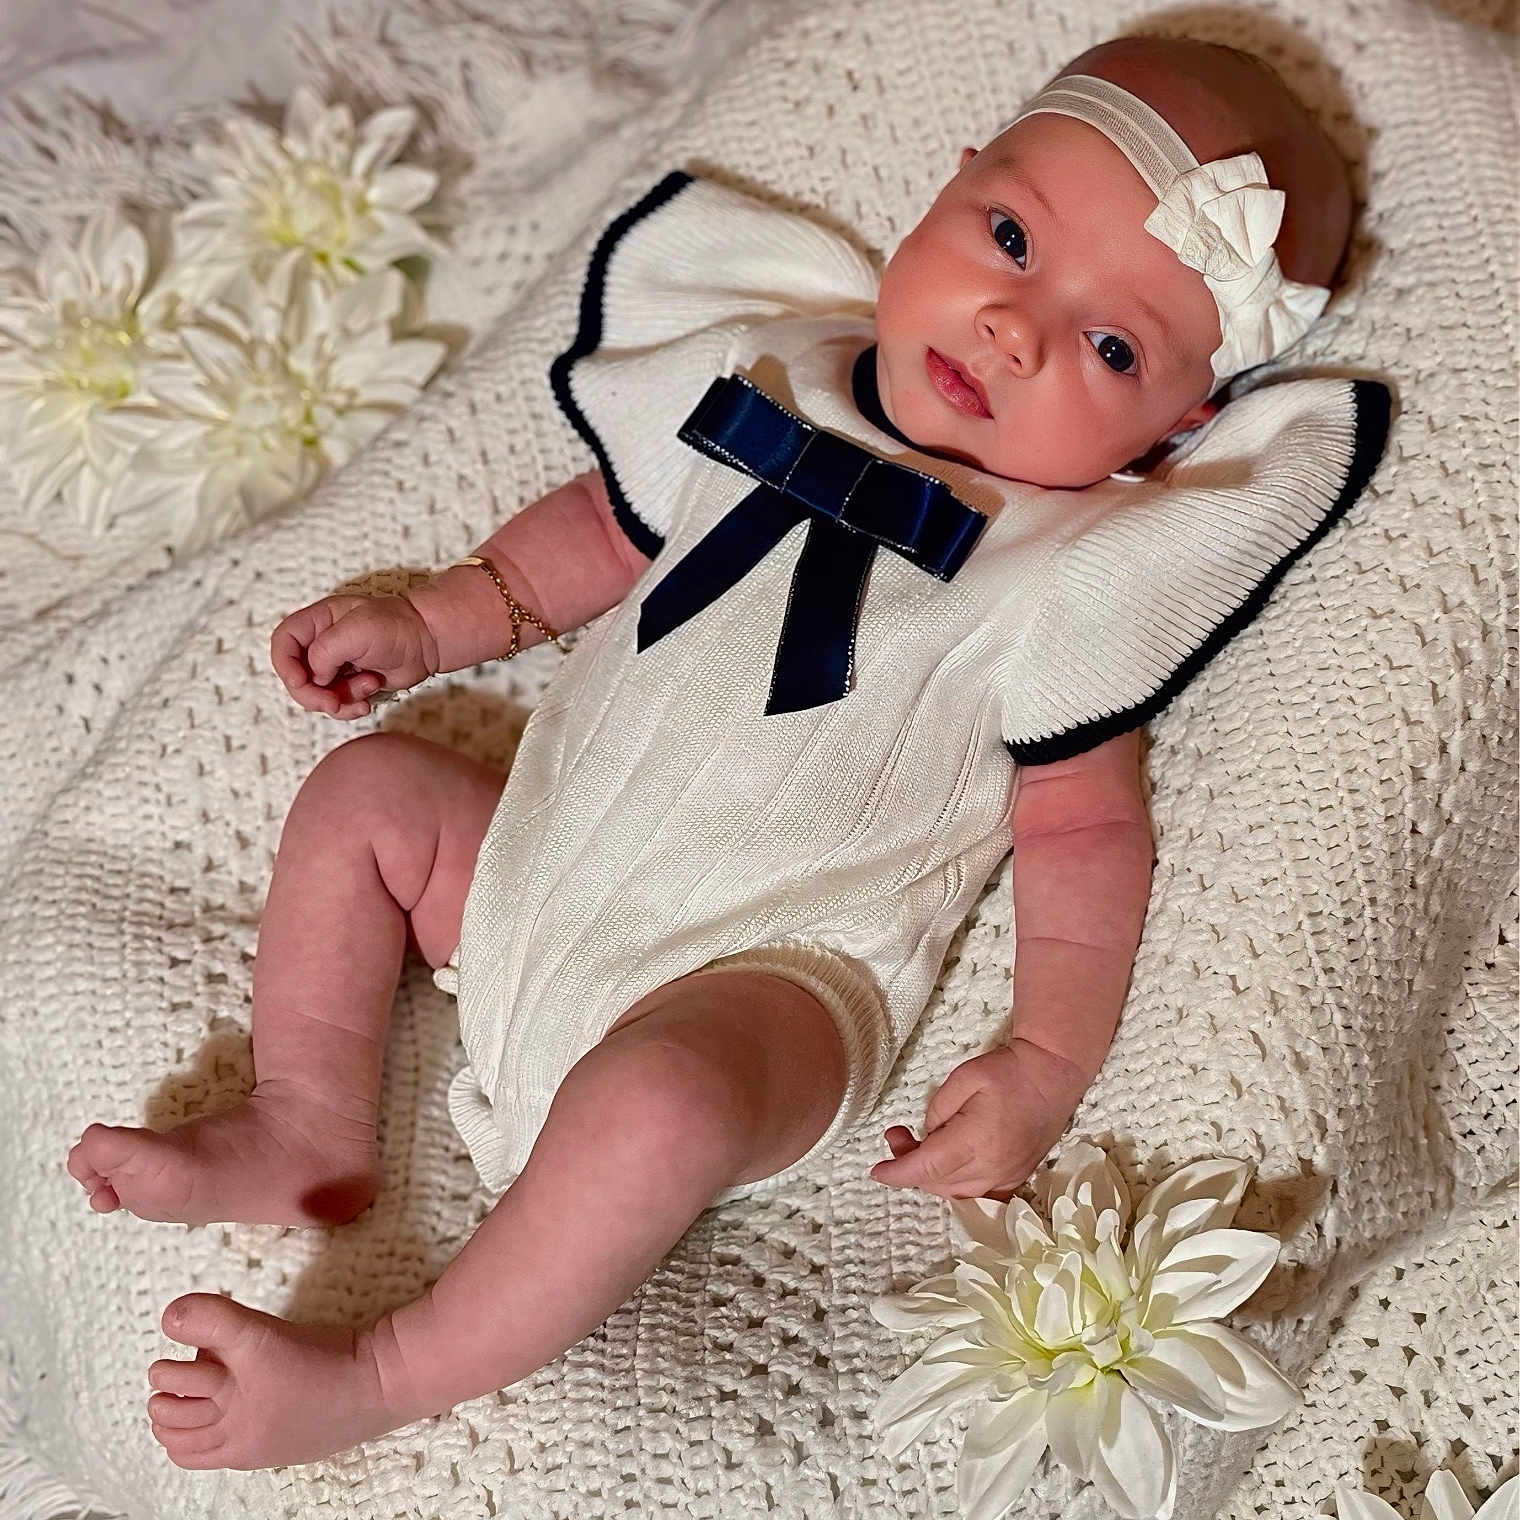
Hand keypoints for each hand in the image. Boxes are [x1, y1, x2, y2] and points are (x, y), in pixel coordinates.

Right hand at [271, 594, 438, 718]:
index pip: (283, 643)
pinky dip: (350, 707)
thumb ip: (325, 651)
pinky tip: (370, 697)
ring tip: (368, 687)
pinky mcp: (349, 684)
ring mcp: (335, 666)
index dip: (284, 665)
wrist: (427, 642)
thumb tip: (316, 678)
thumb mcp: (356, 631)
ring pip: (316, 695)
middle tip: (333, 703)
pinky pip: (336, 704)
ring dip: (338, 700)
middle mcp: (322, 643)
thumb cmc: (396, 627)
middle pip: (295, 676)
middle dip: (312, 695)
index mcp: (318, 622)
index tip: (301, 682)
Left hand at [869, 1040, 1091, 1200]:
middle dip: (909, 1165)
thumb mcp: (964, 1078)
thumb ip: (938, 1110)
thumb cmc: (1007, 1072)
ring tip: (918, 1145)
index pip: (927, 1168)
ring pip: (955, 1192)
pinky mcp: (1015, 1177)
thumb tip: (928, 1137)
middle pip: (937, 1183)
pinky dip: (954, 1185)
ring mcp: (1006, 1177)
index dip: (898, 1173)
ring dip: (930, 1176)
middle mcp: (992, 1168)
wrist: (1052, 1075)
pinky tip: (946, 1166)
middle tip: (897, 1135)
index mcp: (976, 1142)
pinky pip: (977, 1193)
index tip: (876, 1172)